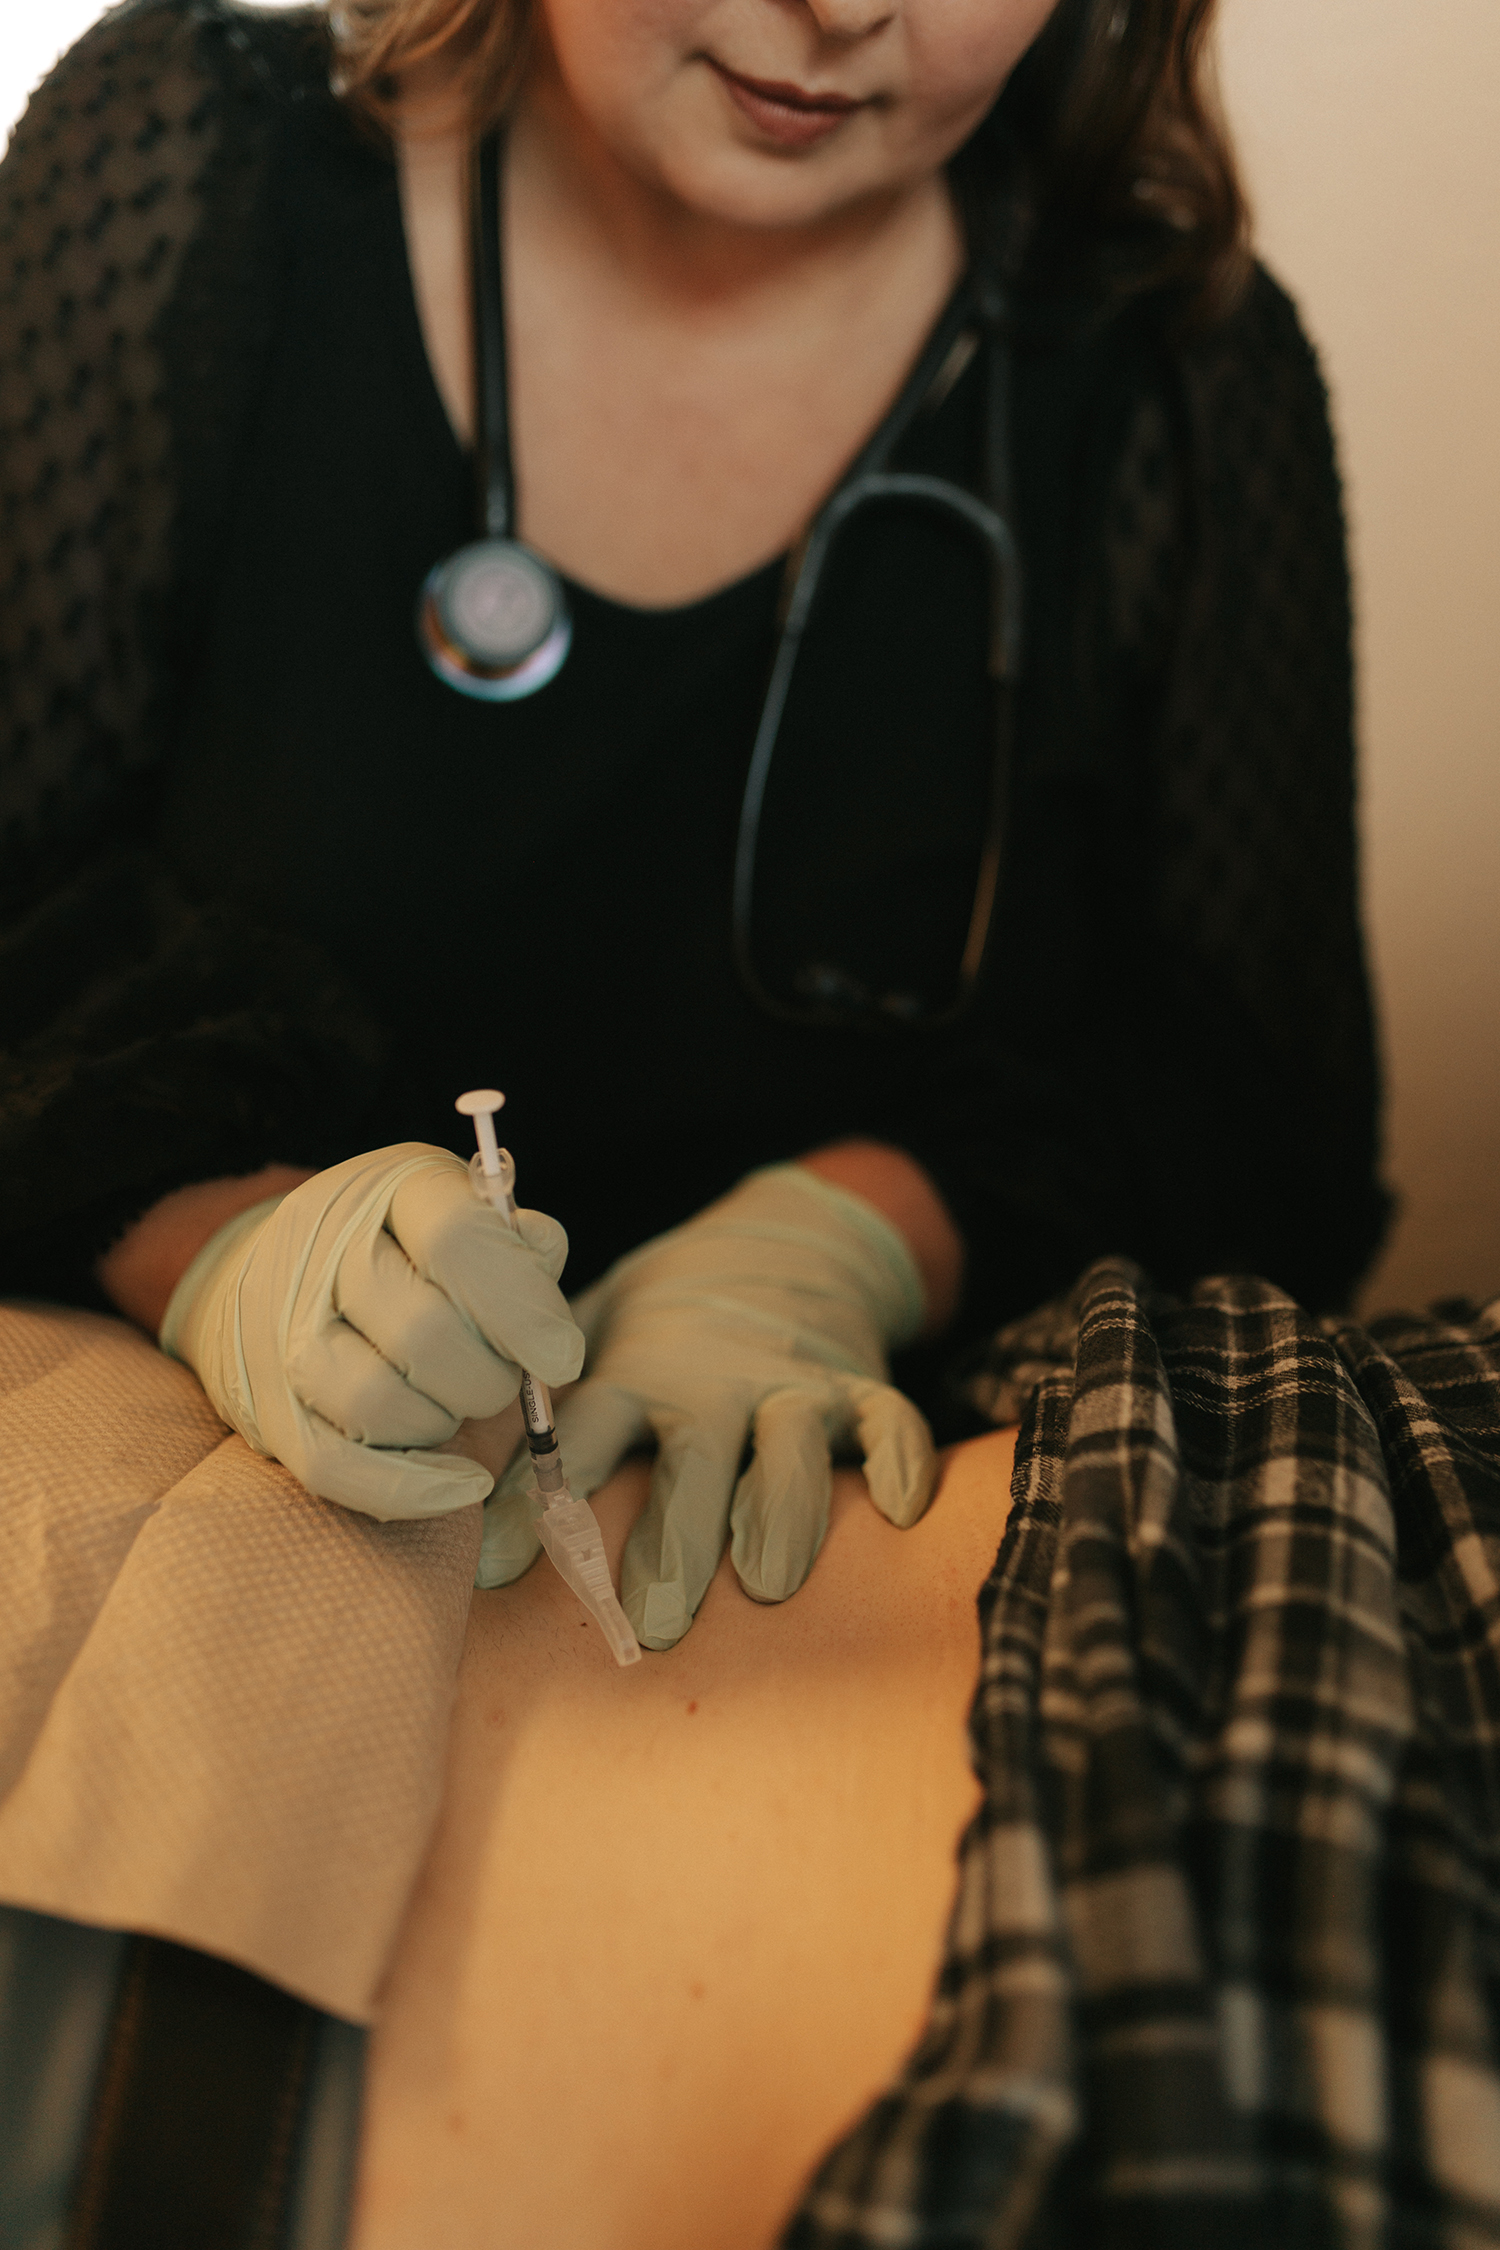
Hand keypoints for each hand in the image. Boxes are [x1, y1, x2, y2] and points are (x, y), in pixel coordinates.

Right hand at [161, 1144, 583, 1519]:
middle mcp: (319, 1248)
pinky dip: (410, 1489)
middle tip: (500, 1378)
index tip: (562, 1357)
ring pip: (376, 1402)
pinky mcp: (263, 1404)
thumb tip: (547, 1318)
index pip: (457, 1240)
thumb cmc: (401, 1247)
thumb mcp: (463, 1214)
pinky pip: (335, 1467)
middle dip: (488, 1377)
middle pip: (424, 1332)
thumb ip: (518, 1248)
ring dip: (443, 1422)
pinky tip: (461, 1484)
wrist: (271, 1266)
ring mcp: (279, 1327)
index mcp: (388, 1189)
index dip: (522, 1307)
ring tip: (455, 1405)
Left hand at [476, 1166, 936, 1647]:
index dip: (535, 1504)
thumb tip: (445, 1482)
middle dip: (672, 1542)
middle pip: (688, 1461)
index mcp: (633, 1373)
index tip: (496, 1572)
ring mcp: (791, 1381)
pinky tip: (900, 1509)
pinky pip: (890, 1420)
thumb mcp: (595, 1333)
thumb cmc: (669, 1320)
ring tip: (767, 1582)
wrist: (788, 1235)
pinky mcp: (859, 1382)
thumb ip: (542, 1399)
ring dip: (779, 1512)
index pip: (575, 1441)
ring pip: (788, 1449)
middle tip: (652, 1623)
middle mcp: (711, 1381)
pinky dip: (900, 1459)